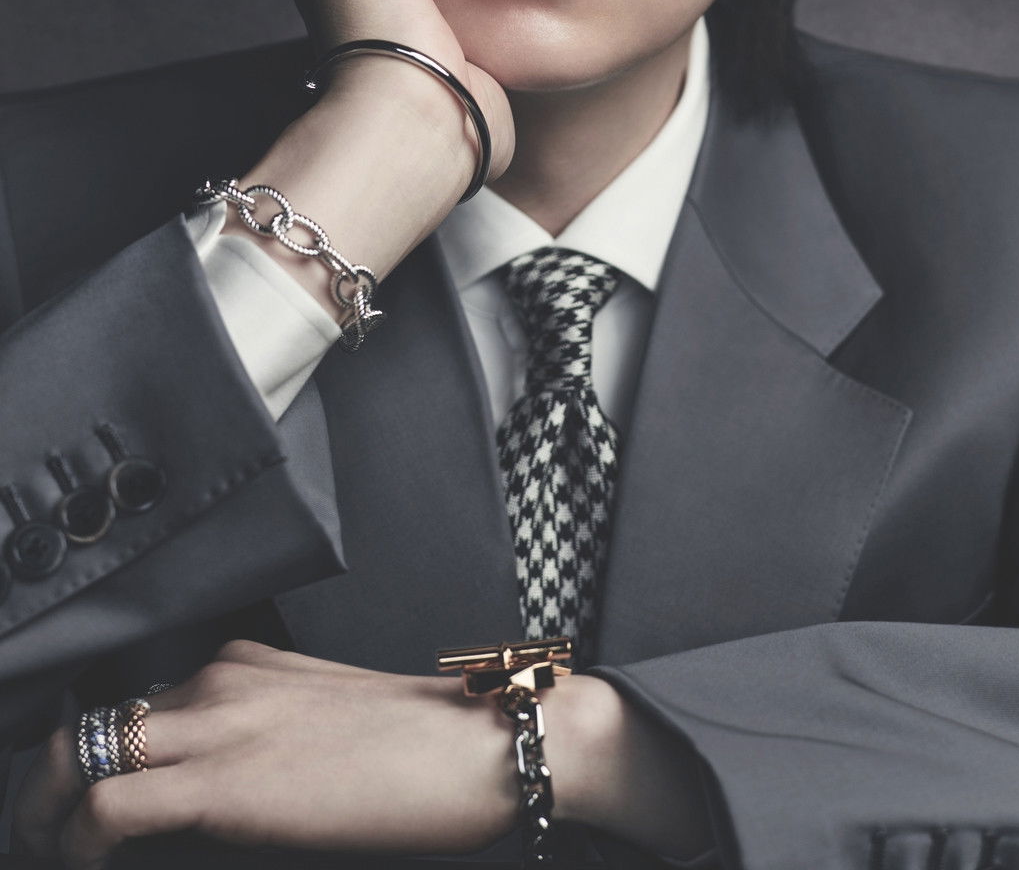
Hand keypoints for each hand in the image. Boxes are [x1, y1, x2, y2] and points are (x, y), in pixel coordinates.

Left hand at [14, 640, 518, 867]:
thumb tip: (215, 794)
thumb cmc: (422, 749)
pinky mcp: (226, 780)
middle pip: (93, 724)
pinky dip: (77, 842)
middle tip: (46, 837)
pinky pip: (109, 807)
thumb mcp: (325, 727)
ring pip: (82, 756)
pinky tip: (84, 865)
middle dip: (50, 787)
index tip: (76, 809)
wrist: (478, 745)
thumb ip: (261, 738)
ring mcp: (221, 722)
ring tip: (53, 855)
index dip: (91, 760)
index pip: (133, 705)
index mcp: (247, 664)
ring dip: (50, 815)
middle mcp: (222, 679)